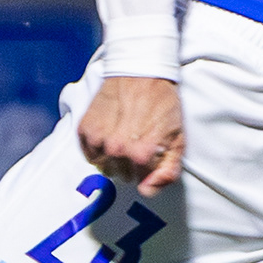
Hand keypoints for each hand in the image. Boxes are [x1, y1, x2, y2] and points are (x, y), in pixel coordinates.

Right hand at [78, 74, 184, 195]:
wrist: (140, 72)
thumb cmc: (162, 103)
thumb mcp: (178, 138)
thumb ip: (168, 170)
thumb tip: (148, 191)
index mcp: (141, 155)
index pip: (142, 184)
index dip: (150, 170)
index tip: (152, 154)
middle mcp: (117, 151)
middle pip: (122, 175)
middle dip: (131, 164)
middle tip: (138, 141)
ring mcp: (98, 140)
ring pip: (104, 166)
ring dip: (113, 157)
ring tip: (123, 136)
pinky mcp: (84, 129)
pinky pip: (89, 153)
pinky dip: (98, 147)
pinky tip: (109, 133)